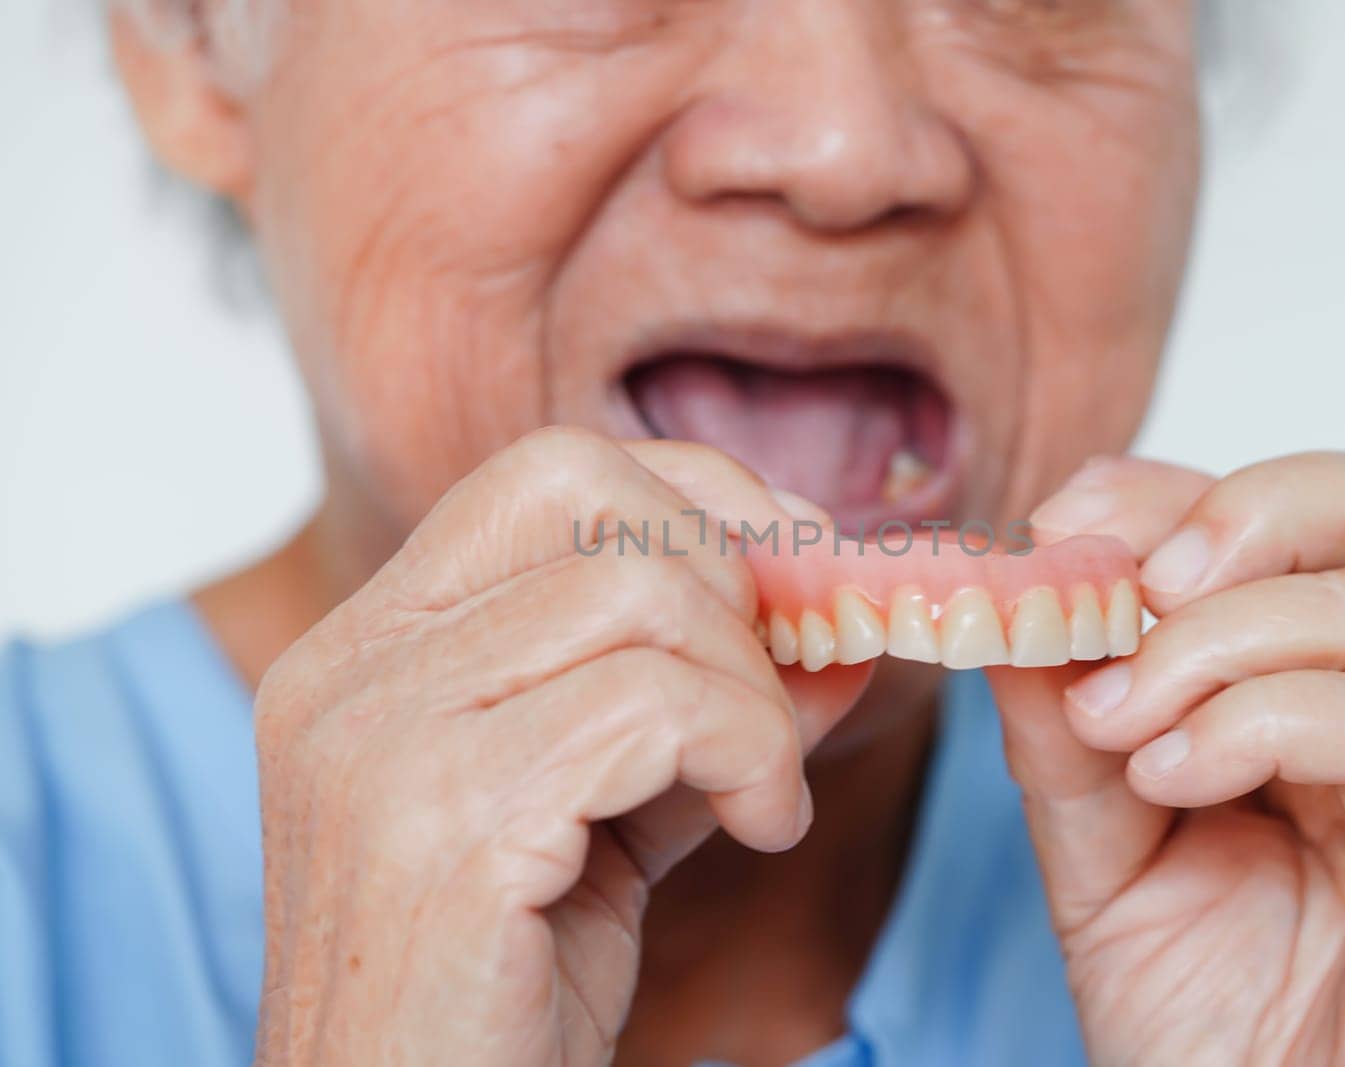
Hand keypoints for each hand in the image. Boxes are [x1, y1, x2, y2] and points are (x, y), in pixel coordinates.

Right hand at [251, 427, 868, 1065]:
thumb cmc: (501, 993)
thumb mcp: (613, 814)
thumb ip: (702, 704)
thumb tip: (838, 617)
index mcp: (370, 651)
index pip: (548, 474)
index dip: (698, 496)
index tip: (794, 568)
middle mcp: (351, 669)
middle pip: (584, 486)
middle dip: (730, 568)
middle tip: (779, 686)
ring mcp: (379, 738)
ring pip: (640, 593)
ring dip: (754, 691)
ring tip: (764, 792)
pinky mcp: (441, 819)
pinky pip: (653, 705)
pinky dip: (749, 755)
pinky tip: (760, 832)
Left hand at [987, 453, 1344, 1064]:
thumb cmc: (1197, 1011)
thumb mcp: (1097, 840)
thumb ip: (1061, 719)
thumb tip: (1015, 587)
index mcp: (1341, 687)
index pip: (1308, 513)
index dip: (1179, 490)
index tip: (1060, 527)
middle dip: (1236, 515)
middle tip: (1120, 584)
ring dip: (1205, 648)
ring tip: (1118, 730)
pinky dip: (1262, 727)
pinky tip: (1174, 779)